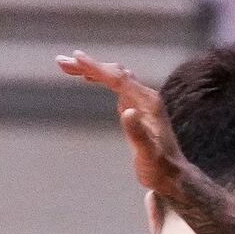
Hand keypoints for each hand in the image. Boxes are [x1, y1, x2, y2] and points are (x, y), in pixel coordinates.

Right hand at [56, 52, 186, 199]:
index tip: (76, 58)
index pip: (118, 79)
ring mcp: (141, 100)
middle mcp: (145, 97)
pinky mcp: (137, 107)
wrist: (173, 175)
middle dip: (88, 66)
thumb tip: (127, 111)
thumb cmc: (160, 169)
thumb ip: (138, 134)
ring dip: (92, 70)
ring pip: (114, 76)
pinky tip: (88, 79)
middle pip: (114, 73)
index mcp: (148, 103)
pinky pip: (116, 85)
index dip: (97, 68)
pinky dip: (100, 78)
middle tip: (61, 63)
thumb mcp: (148, 155)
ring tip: (67, 68)